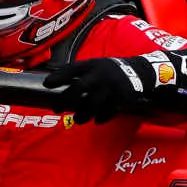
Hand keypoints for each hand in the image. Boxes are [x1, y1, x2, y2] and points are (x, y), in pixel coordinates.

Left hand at [43, 55, 157, 123]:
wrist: (139, 72)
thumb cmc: (108, 71)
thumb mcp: (94, 65)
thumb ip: (78, 73)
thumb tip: (51, 83)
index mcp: (91, 65)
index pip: (72, 69)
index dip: (59, 76)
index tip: (47, 84)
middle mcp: (100, 75)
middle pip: (80, 87)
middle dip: (66, 99)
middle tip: (57, 109)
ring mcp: (111, 86)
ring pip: (93, 103)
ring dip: (83, 114)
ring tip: (77, 120)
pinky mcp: (121, 97)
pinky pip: (109, 111)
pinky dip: (101, 117)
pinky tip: (96, 120)